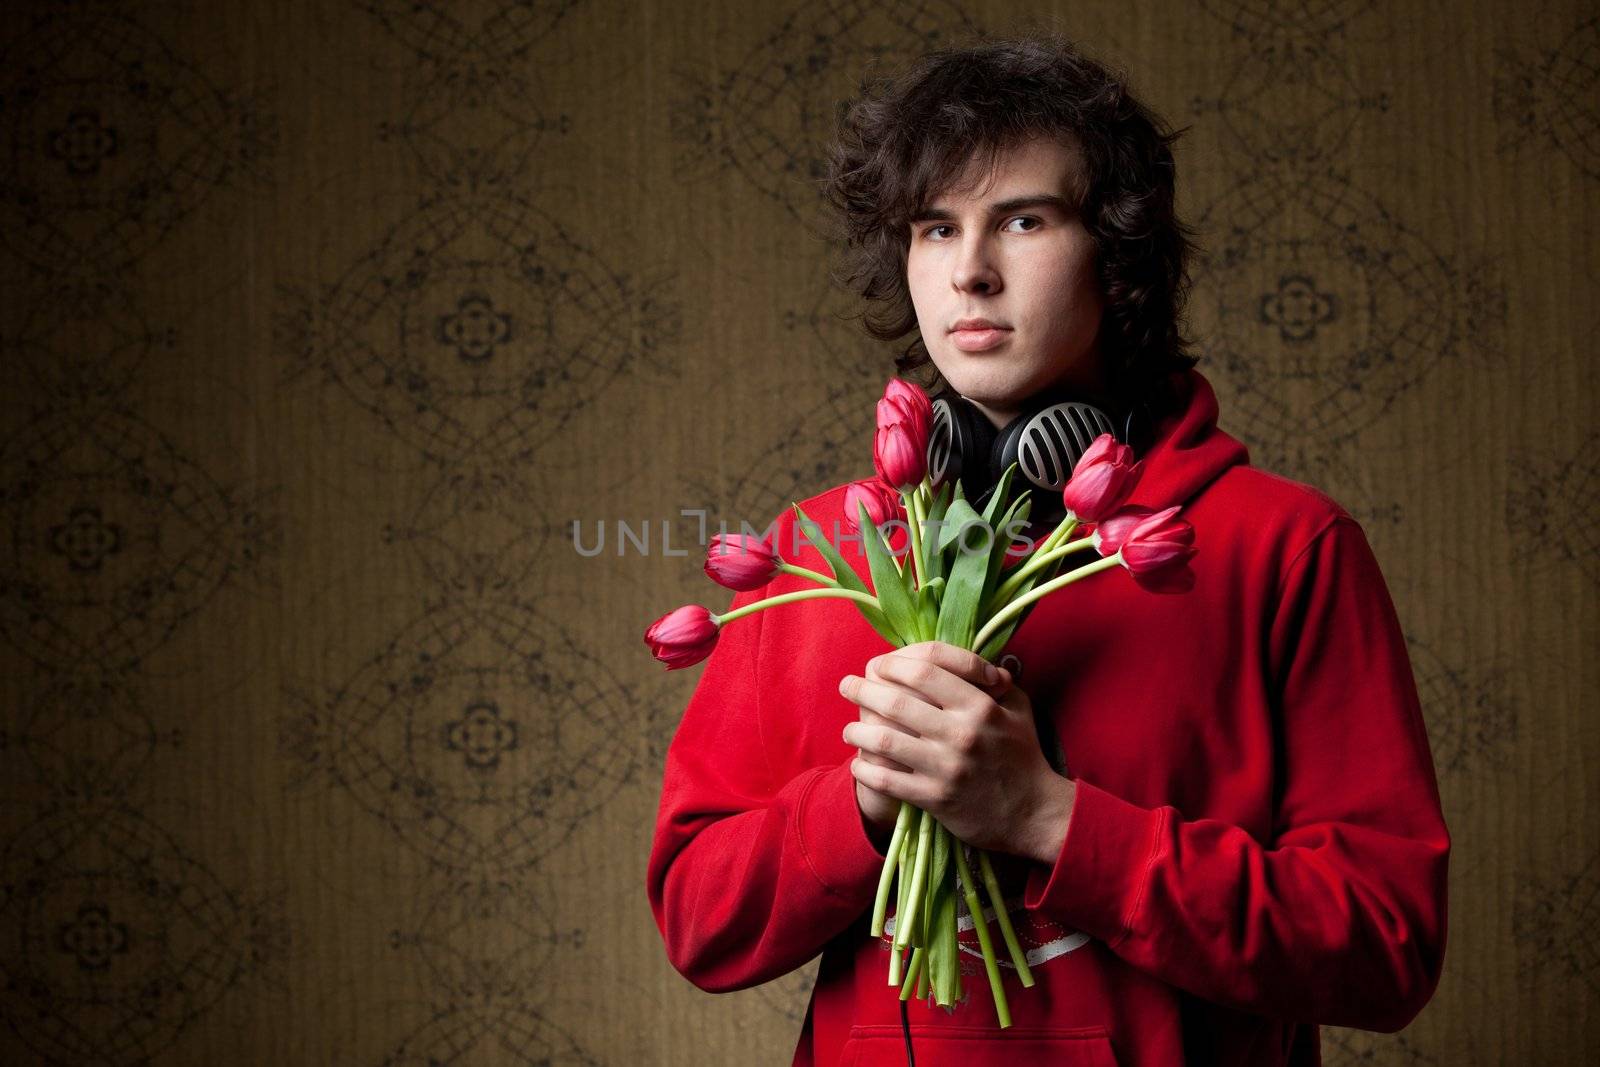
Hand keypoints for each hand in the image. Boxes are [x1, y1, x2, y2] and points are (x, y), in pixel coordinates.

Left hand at [839, 641, 1073, 862]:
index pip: (927, 667)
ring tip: (847, 729)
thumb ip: (993, 680)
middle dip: (863, 690)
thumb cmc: (1023, 755)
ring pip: (883, 740)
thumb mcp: (1018, 708)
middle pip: (896, 700)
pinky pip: (887, 780)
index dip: (895, 661)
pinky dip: (865, 770)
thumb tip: (969, 657)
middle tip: (847, 685)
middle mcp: (961, 733)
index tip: (878, 664)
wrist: (1034, 814)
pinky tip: (858, 765)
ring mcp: (946, 767)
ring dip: (856, 731)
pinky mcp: (936, 799)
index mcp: (980, 705)